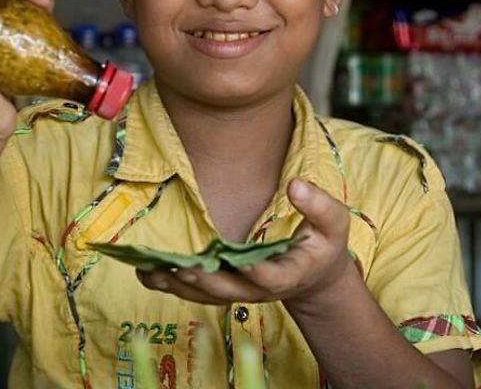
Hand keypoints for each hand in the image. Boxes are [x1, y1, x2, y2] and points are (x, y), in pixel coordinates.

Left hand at [137, 179, 356, 310]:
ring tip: (151, 270)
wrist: (313, 274)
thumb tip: (297, 186)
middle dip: (206, 280)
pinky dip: (170, 283)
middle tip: (183, 266)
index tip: (245, 262)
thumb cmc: (322, 243)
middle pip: (230, 290)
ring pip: (206, 294)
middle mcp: (261, 288)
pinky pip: (194, 291)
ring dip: (179, 284)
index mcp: (290, 274)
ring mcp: (240, 290)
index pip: (273, 278)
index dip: (259, 272)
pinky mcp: (224, 288)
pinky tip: (147, 271)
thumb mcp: (333, 224)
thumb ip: (319, 206)